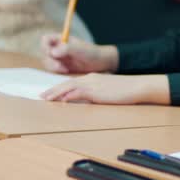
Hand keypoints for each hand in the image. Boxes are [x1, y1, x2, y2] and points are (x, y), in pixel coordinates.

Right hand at [40, 34, 117, 73]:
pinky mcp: (61, 67)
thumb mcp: (80, 49)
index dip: (45, 46)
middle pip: (44, 53)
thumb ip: (67, 49)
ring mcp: (58, 58)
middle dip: (50, 61)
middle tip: (60, 67)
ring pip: (47, 63)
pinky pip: (53, 70)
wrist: (101, 64)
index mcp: (61, 39)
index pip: (45, 39)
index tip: (52, 53)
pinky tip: (66, 72)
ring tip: (65, 70)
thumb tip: (53, 52)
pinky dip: (57, 72)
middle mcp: (58, 48)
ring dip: (53, 68)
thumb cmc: (91, 53)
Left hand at [40, 73, 155, 104]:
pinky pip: (80, 92)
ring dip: (57, 93)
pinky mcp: (97, 91)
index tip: (49, 93)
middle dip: (53, 90)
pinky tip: (63, 101)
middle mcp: (90, 78)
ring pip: (70, 87)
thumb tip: (83, 101)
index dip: (59, 88)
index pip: (71, 82)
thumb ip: (94, 94)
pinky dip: (70, 96)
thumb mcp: (107, 91)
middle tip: (41, 96)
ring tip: (46, 99)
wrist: (138, 86)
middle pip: (67, 83)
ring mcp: (93, 84)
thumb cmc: (125, 90)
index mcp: (92, 78)